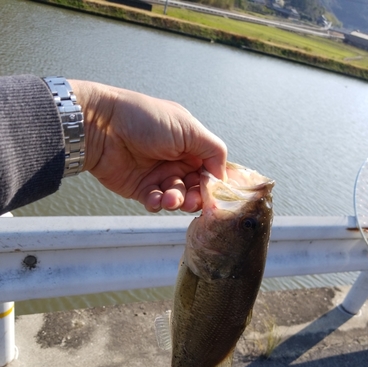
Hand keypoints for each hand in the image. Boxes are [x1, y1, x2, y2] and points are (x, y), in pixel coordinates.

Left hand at [69, 80, 226, 212]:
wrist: (101, 125)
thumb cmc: (145, 119)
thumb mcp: (187, 128)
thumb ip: (213, 150)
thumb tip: (223, 176)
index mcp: (191, 144)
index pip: (211, 170)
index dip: (214, 183)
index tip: (215, 195)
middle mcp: (177, 160)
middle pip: (196, 188)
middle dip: (196, 197)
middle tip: (192, 201)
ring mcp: (159, 175)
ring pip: (178, 198)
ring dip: (177, 201)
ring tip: (169, 199)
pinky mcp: (141, 188)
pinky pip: (156, 203)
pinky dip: (158, 203)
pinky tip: (154, 199)